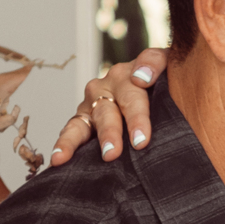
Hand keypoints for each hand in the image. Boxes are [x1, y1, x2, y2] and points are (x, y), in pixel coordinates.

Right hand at [49, 46, 170, 165]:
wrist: (158, 88)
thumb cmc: (165, 82)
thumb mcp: (168, 65)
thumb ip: (157, 63)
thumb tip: (141, 77)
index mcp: (127, 75)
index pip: (132, 95)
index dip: (136, 117)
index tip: (140, 141)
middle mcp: (105, 88)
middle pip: (106, 112)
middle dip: (109, 133)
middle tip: (113, 153)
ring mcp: (92, 105)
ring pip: (82, 123)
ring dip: (74, 141)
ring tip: (64, 157)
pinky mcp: (83, 121)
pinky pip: (71, 132)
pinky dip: (63, 145)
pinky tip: (57, 160)